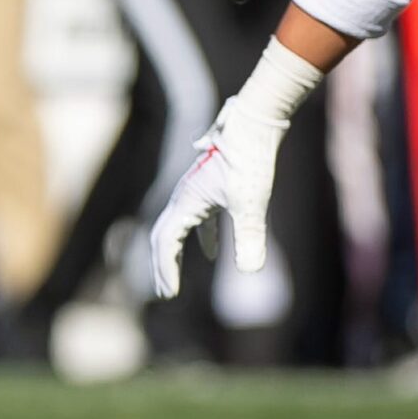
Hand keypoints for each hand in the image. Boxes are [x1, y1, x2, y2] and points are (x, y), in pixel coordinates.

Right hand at [146, 43, 318, 295]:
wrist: (254, 123)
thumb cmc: (249, 160)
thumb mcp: (251, 201)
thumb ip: (249, 236)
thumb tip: (251, 271)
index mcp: (186, 201)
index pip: (166, 242)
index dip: (166, 269)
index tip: (172, 295)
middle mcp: (183, 196)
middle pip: (163, 236)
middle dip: (163, 265)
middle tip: (165, 293)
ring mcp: (195, 190)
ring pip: (177, 227)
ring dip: (176, 253)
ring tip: (177, 277)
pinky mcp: (210, 186)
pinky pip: (197, 218)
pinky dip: (201, 237)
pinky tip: (213, 252)